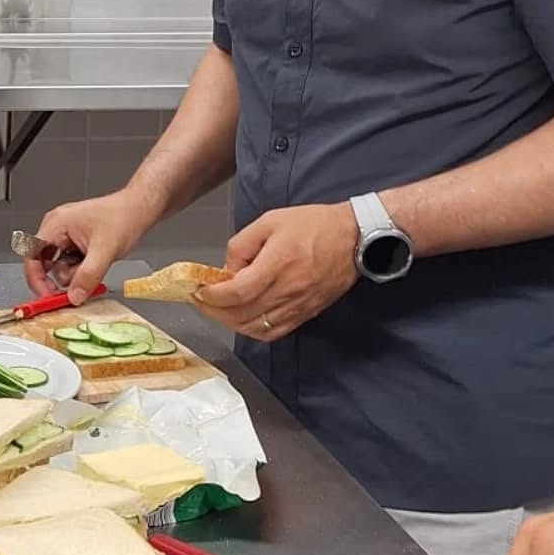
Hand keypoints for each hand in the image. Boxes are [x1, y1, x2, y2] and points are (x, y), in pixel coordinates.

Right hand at [23, 190, 148, 305]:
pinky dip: (81, 269)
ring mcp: (64, 236)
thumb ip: (88, 276)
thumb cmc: (122, 217)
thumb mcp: (105, 250)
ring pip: (59, 267)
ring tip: (96, 263)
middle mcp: (56, 228)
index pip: (32, 255)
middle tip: (81, 284)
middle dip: (65, 276)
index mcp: (56, 224)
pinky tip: (96, 262)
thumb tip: (74, 296)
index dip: (36, 279)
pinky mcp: (73, 243)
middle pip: (45, 264)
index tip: (47, 296)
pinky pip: (69, 264)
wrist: (138, 209)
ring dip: (76, 273)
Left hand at [191, 203, 357, 340]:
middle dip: (214, 311)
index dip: (212, 296)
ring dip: (231, 323)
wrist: (354, 238)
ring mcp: (298, 305)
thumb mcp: (270, 221)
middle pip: (241, 314)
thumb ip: (242, 244)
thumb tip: (226, 269)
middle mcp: (288, 289)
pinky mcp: (305, 314)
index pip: (236, 292)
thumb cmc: (315, 225)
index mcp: (277, 263)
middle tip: (201, 301)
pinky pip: (274, 333)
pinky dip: (253, 331)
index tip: (198, 291)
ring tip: (218, 310)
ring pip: (255, 328)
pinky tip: (243, 319)